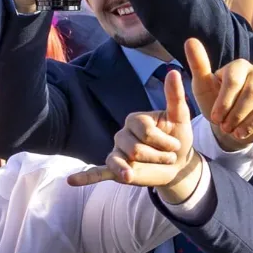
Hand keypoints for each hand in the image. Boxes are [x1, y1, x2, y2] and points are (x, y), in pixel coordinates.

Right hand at [67, 69, 200, 194]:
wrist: (179, 163)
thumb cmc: (178, 137)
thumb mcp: (180, 117)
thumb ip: (175, 96)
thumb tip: (173, 71)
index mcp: (135, 119)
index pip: (145, 131)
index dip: (164, 141)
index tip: (175, 143)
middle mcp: (121, 133)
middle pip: (136, 149)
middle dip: (158, 155)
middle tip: (169, 156)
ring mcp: (116, 151)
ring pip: (124, 162)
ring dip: (147, 166)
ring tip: (158, 164)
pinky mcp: (115, 170)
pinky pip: (97, 172)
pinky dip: (85, 177)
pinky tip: (72, 180)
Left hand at [183, 38, 252, 149]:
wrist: (226, 124)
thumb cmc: (215, 102)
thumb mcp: (203, 86)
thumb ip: (199, 64)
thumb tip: (190, 40)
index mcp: (241, 66)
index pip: (236, 80)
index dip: (224, 101)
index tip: (215, 118)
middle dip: (238, 113)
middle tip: (227, 128)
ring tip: (241, 133)